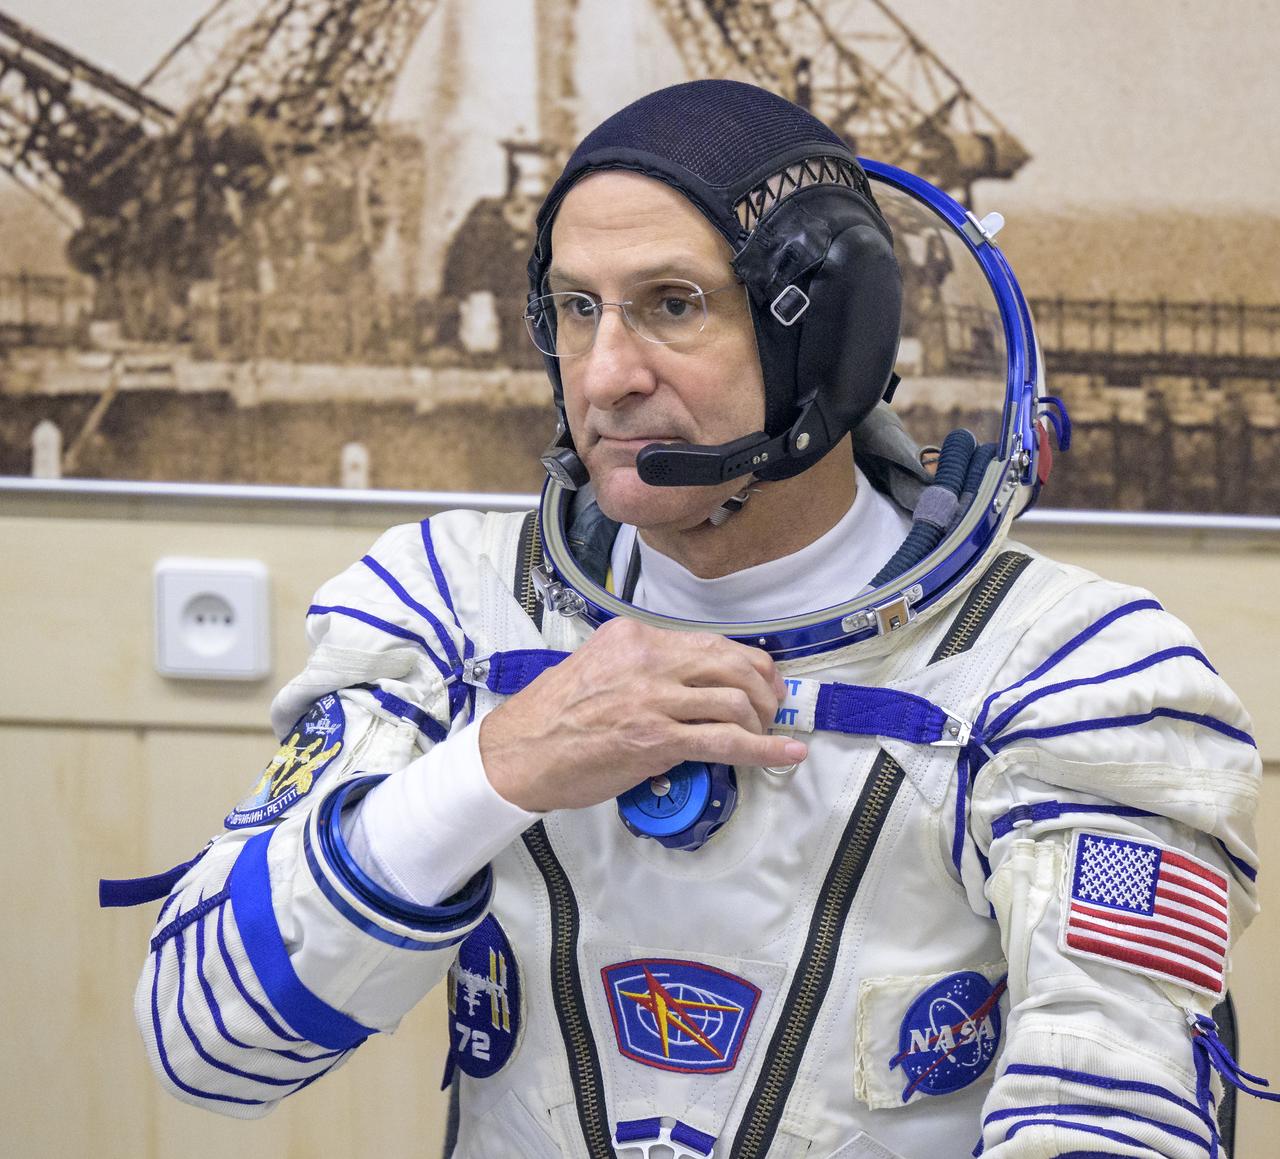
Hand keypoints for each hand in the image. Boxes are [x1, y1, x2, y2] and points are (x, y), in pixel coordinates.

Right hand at [479, 617, 807, 812]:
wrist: (520, 752)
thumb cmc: (553, 717)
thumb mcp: (600, 669)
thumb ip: (647, 672)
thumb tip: (694, 691)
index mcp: (634, 637)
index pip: (711, 642)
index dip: (749, 665)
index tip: (761, 681)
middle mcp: (648, 659)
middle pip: (734, 663)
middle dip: (766, 688)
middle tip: (772, 709)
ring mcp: (653, 697)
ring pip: (736, 699)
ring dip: (763, 722)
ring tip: (765, 736)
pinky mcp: (657, 738)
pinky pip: (726, 741)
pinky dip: (765, 749)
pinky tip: (784, 754)